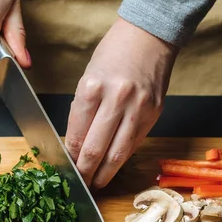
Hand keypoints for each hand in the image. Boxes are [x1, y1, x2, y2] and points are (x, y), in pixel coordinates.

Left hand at [66, 17, 178, 189]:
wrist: (149, 36)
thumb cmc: (114, 53)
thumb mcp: (89, 78)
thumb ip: (83, 111)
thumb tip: (76, 144)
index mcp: (92, 88)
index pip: (76, 135)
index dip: (70, 157)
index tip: (67, 168)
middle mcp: (116, 100)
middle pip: (96, 150)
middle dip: (85, 172)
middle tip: (80, 184)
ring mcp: (138, 109)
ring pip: (118, 154)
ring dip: (106, 173)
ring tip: (97, 183)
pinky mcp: (154, 114)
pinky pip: (134, 143)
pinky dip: (123, 157)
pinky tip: (115, 164)